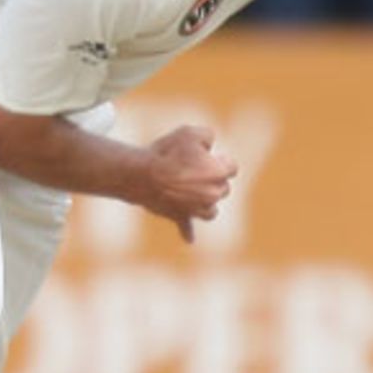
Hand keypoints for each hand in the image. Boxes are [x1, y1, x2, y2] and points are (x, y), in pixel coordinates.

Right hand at [138, 124, 237, 244]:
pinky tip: (190, 240)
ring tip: (192, 192)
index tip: (203, 155)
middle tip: (190, 168)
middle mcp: (212, 194)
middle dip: (211, 180)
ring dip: (206, 202)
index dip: (217, 159)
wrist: (141, 174)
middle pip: (222, 188)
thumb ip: (207, 136)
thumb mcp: (190, 132)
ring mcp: (196, 208)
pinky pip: (186, 227)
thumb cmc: (167, 152)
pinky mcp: (179, 216)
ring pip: (211, 209)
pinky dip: (188, 232)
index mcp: (219, 173)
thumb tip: (210, 146)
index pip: (231, 167)